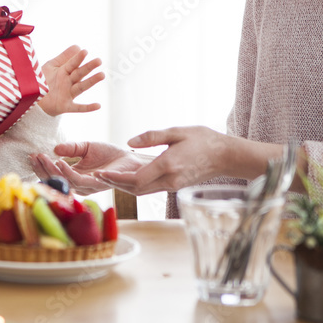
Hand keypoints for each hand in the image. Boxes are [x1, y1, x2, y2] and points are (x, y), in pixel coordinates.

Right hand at [30, 142, 150, 194]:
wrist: (131, 159)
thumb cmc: (111, 155)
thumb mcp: (87, 147)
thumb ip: (72, 148)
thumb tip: (55, 149)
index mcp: (76, 176)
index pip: (54, 174)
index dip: (42, 166)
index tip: (32, 155)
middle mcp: (80, 184)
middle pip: (56, 180)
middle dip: (43, 169)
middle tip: (33, 156)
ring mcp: (88, 186)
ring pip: (64, 181)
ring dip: (52, 170)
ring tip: (44, 157)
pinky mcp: (98, 184)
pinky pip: (79, 181)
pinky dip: (68, 172)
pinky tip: (60, 162)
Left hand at [37, 47, 104, 116]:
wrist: (37, 100)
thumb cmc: (44, 80)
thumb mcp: (51, 66)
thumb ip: (63, 57)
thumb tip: (77, 46)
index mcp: (64, 71)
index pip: (72, 63)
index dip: (77, 58)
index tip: (84, 51)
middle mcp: (68, 82)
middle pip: (79, 73)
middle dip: (88, 67)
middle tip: (99, 60)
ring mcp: (68, 94)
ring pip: (81, 87)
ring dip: (91, 82)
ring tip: (102, 75)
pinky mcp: (66, 106)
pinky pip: (78, 107)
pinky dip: (88, 107)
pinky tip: (98, 105)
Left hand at [93, 126, 238, 194]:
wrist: (226, 156)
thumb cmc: (203, 140)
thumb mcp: (176, 131)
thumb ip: (152, 137)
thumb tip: (130, 142)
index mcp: (168, 165)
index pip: (136, 179)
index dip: (116, 179)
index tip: (100, 174)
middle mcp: (170, 180)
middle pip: (136, 189)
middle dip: (115, 184)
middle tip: (96, 176)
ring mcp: (173, 186)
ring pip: (143, 191)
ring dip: (124, 186)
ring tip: (106, 178)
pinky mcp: (175, 187)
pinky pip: (151, 189)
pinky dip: (136, 185)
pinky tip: (125, 179)